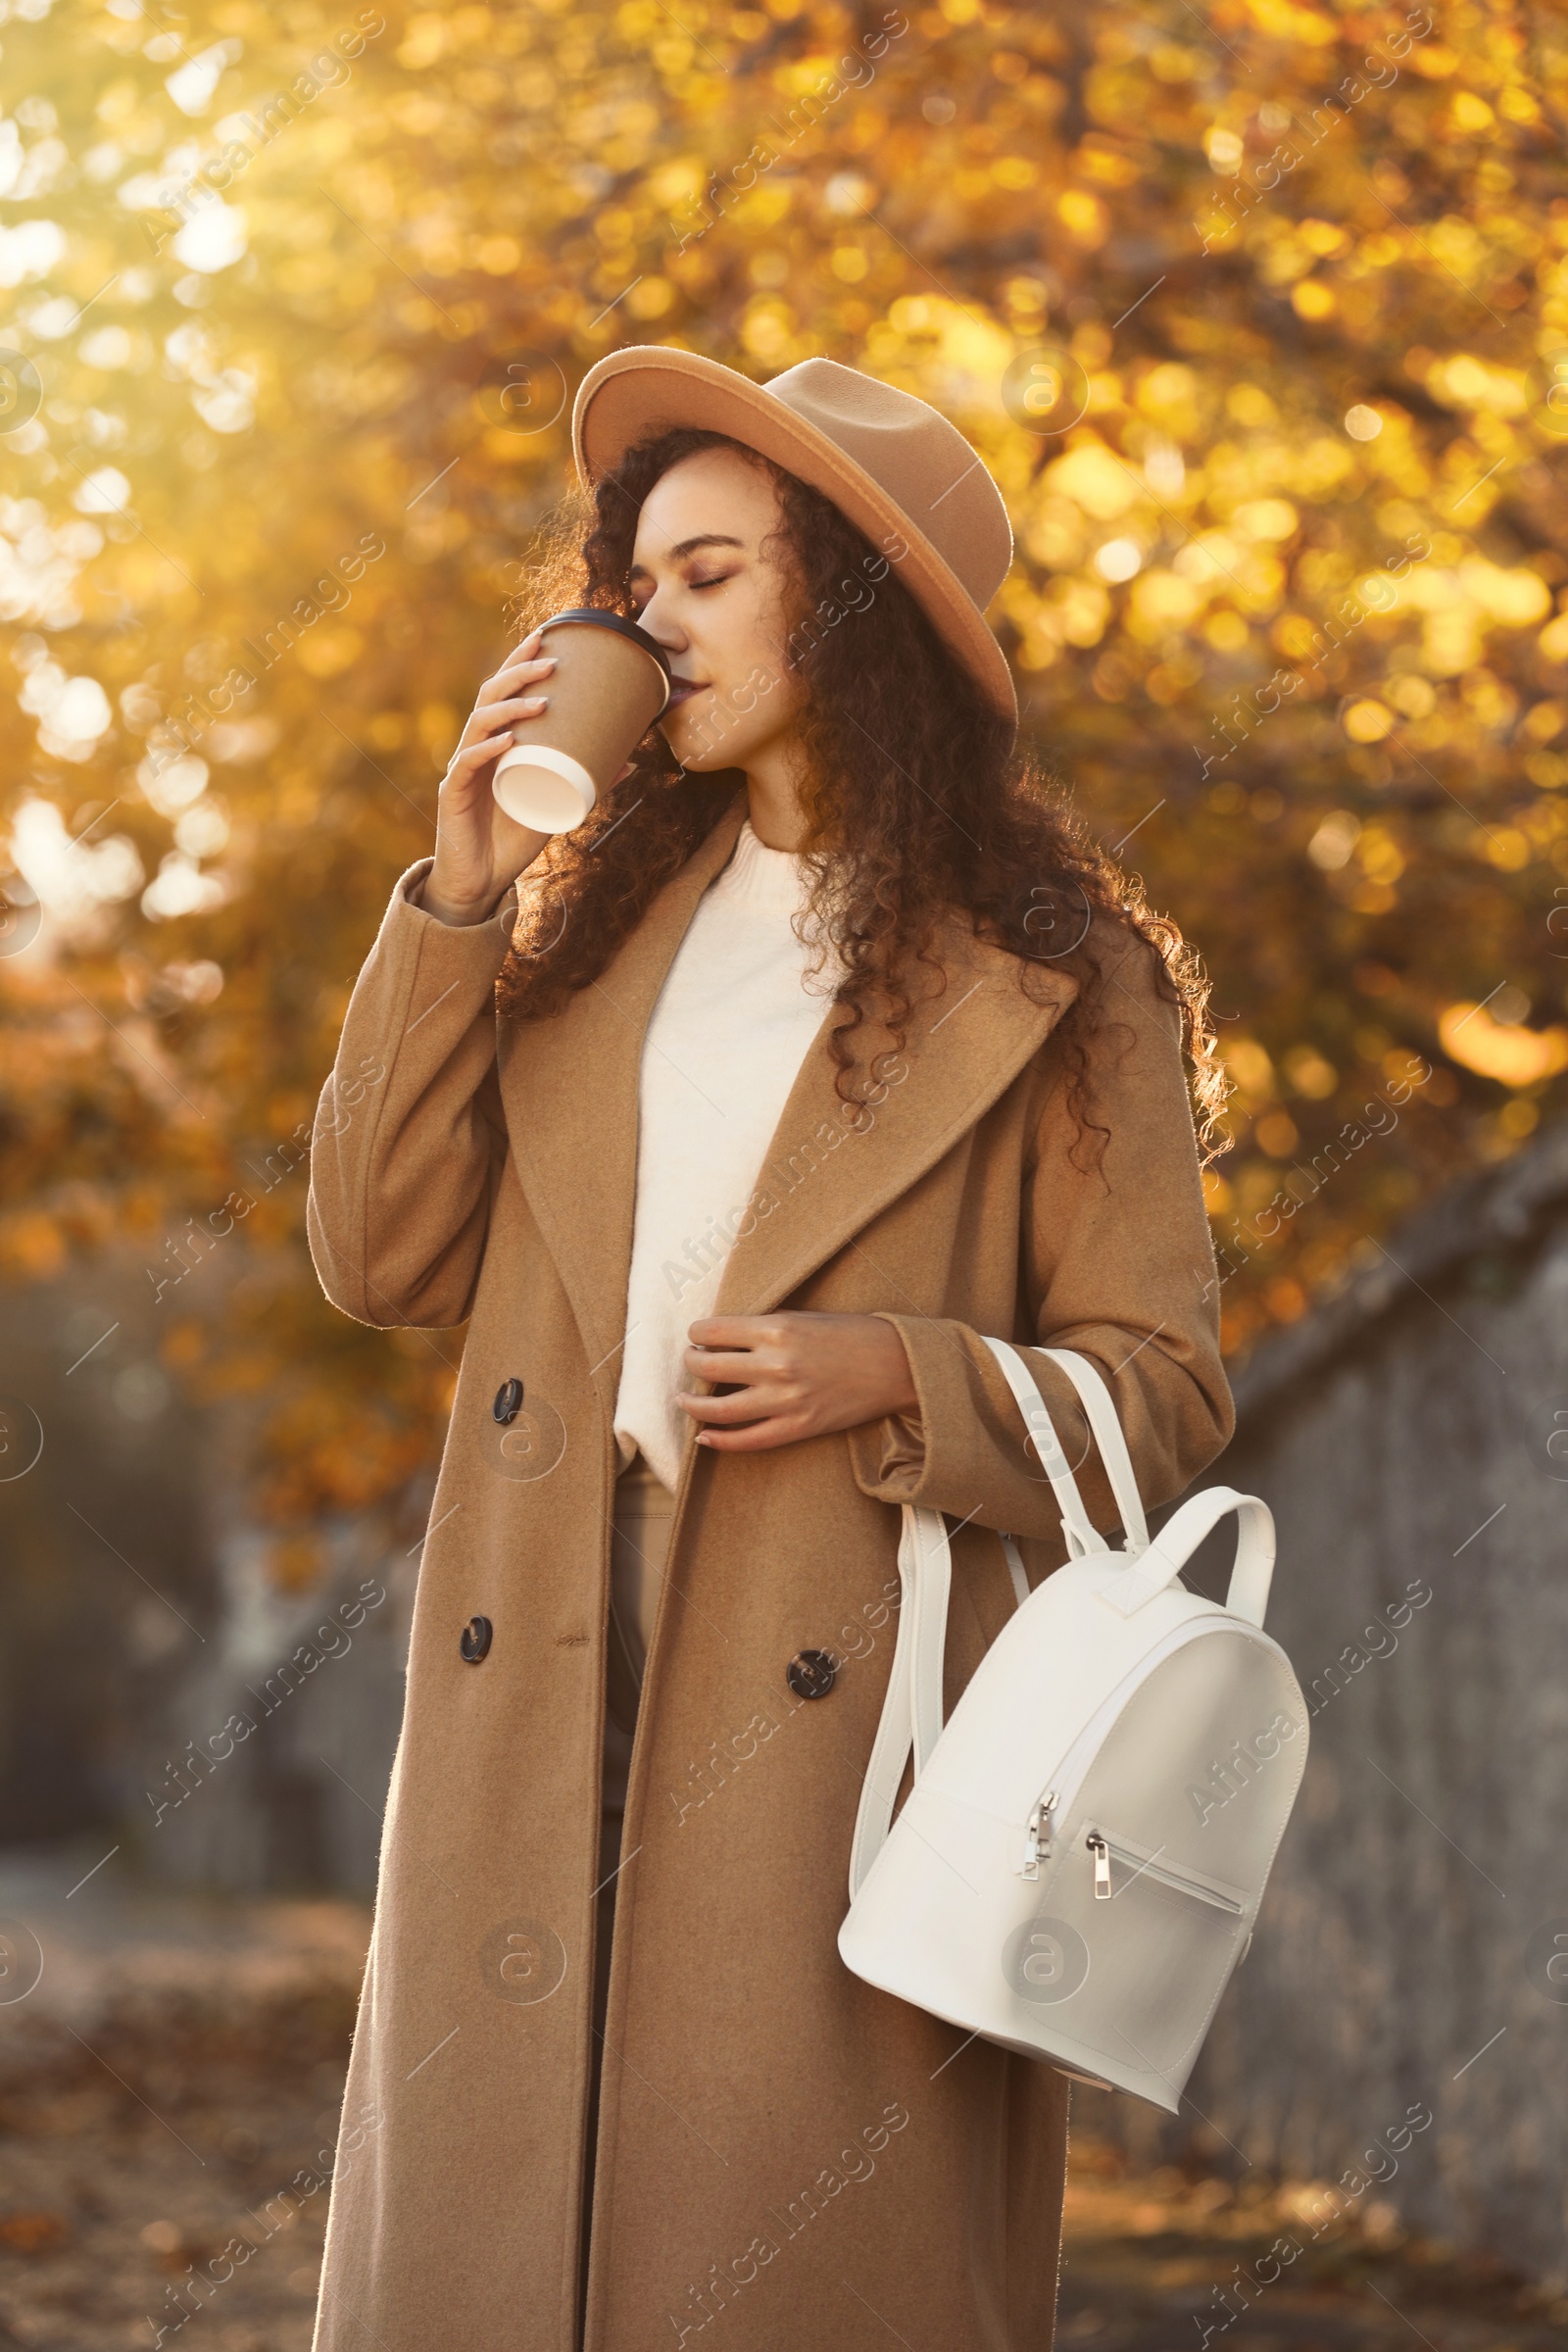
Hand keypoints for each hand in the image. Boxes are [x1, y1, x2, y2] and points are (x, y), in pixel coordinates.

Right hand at [421, 628, 637, 925]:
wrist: (481, 883)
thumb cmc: (513, 840)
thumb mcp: (556, 805)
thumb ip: (586, 782)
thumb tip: (630, 761)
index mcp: (496, 742)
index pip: (504, 691)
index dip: (521, 661)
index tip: (548, 636)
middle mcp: (476, 747)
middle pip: (490, 697)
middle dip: (518, 673)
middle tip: (552, 661)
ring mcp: (462, 769)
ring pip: (479, 724)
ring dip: (510, 707)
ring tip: (541, 700)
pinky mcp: (453, 795)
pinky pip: (467, 765)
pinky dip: (488, 750)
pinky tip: (508, 741)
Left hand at [677, 1311, 917, 1452]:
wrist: (895, 1364)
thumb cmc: (851, 1334)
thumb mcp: (804, 1317)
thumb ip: (764, 1328)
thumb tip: (721, 1338)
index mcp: (776, 1328)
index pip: (712, 1331)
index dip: (696, 1334)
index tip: (696, 1336)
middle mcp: (775, 1364)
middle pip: (707, 1368)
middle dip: (691, 1364)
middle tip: (691, 1362)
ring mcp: (785, 1400)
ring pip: (717, 1409)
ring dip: (692, 1405)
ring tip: (683, 1400)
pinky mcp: (798, 1427)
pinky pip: (747, 1440)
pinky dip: (719, 1440)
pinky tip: (704, 1436)